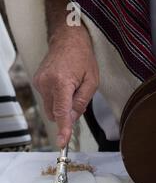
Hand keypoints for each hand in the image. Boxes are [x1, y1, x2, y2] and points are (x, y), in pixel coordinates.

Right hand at [33, 25, 98, 147]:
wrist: (68, 40)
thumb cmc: (83, 58)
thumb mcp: (92, 81)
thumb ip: (82, 102)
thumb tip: (72, 119)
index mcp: (61, 83)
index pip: (62, 112)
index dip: (63, 129)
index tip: (62, 142)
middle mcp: (46, 83)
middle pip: (55, 114)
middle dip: (67, 113)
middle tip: (79, 97)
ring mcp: (39, 82)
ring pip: (51, 108)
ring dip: (63, 105)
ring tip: (72, 87)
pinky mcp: (37, 82)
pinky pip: (48, 100)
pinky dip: (58, 98)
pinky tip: (65, 84)